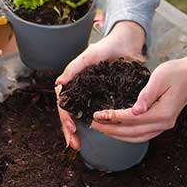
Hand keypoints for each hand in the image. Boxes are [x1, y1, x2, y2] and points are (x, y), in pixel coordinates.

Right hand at [55, 21, 145, 149]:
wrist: (128, 43)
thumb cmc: (107, 46)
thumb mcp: (90, 56)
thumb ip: (74, 68)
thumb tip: (58, 83)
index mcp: (74, 81)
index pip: (64, 103)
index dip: (65, 117)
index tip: (71, 128)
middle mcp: (81, 90)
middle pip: (69, 113)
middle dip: (68, 130)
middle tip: (74, 144)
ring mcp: (92, 95)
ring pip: (80, 116)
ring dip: (77, 131)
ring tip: (78, 144)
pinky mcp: (106, 97)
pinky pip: (97, 113)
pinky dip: (94, 125)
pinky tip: (95, 134)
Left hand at [91, 56, 186, 142]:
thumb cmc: (176, 72)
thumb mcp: (159, 78)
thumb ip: (146, 95)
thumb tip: (134, 111)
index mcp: (162, 113)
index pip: (132, 119)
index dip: (113, 117)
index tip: (98, 115)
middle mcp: (164, 123)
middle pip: (132, 132)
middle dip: (111, 129)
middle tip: (94, 124)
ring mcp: (165, 125)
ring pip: (137, 137)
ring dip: (118, 134)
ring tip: (102, 128)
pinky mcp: (164, 122)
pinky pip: (143, 134)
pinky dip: (129, 134)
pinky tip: (119, 130)